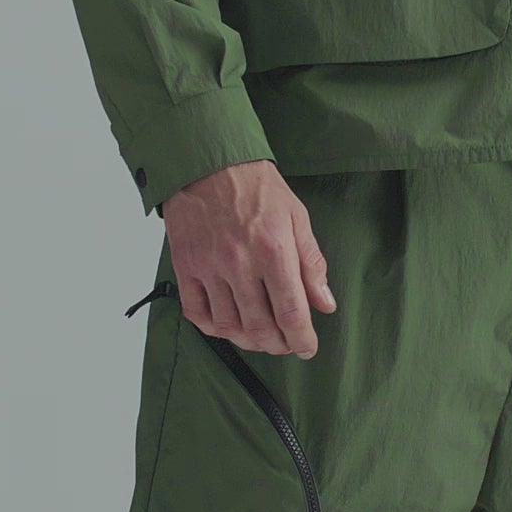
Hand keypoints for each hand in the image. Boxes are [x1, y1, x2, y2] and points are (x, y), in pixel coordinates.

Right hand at [161, 160, 335, 357]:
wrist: (208, 163)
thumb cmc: (256, 187)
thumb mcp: (296, 218)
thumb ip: (311, 264)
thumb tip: (325, 303)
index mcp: (273, 250)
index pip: (291, 312)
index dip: (301, 338)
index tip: (307, 347)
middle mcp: (240, 263)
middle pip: (260, 327)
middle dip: (278, 344)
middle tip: (285, 344)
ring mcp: (209, 266)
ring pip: (229, 326)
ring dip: (248, 340)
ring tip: (260, 337)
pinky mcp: (186, 266)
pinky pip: (197, 313)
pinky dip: (213, 328)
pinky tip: (228, 326)